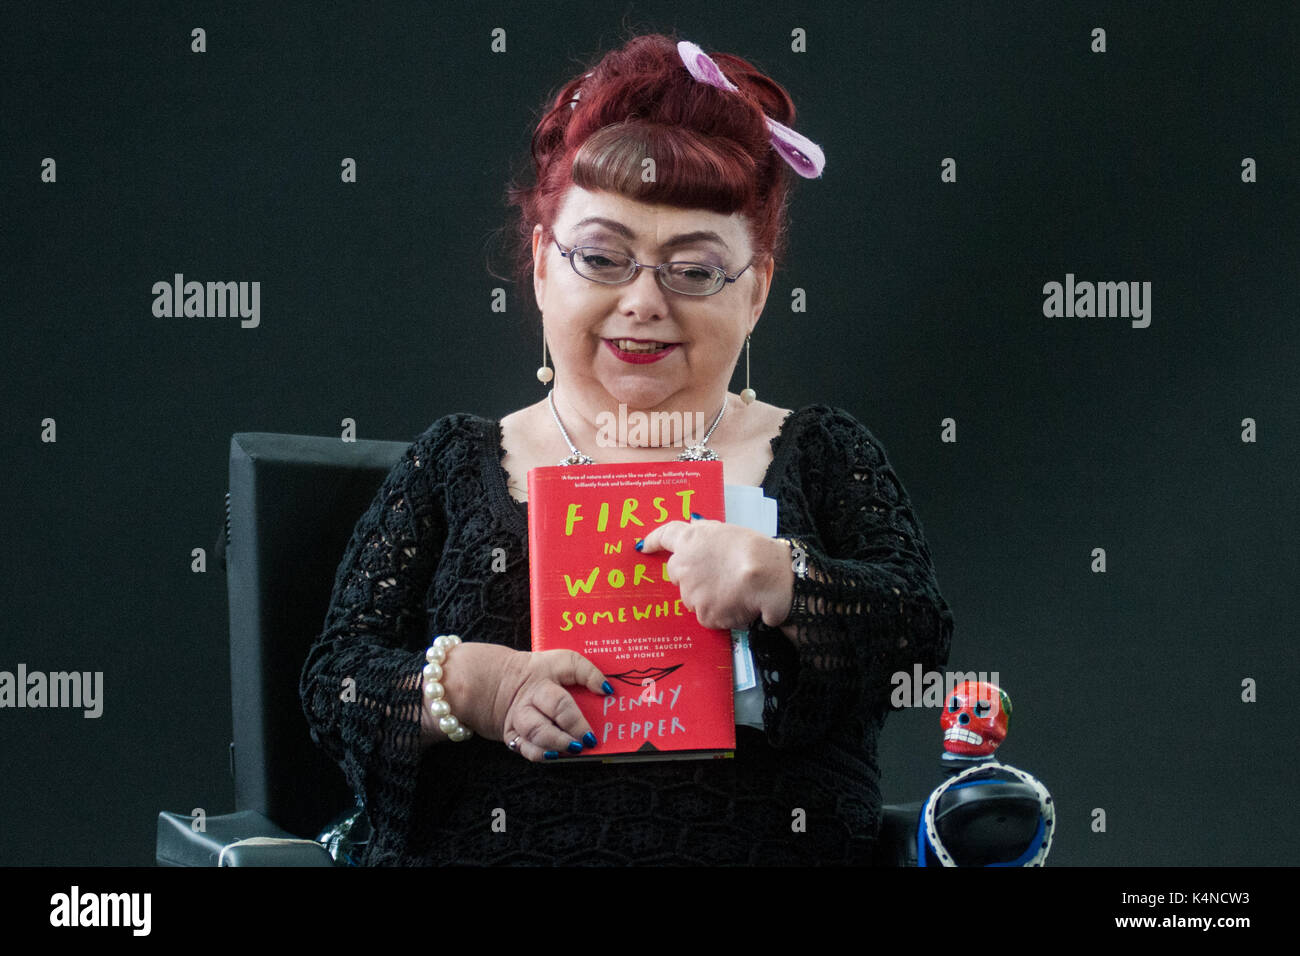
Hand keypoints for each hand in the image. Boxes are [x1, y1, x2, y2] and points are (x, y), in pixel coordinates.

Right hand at [428, 642, 609, 761]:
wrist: (489, 683)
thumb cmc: (534, 676)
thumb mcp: (555, 665)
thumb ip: (582, 674)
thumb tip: (607, 691)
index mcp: (547, 669)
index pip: (572, 665)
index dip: (592, 676)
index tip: (608, 691)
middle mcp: (534, 691)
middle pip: (557, 704)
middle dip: (575, 722)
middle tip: (590, 736)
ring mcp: (521, 714)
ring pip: (539, 729)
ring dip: (559, 741)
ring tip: (576, 748)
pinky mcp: (511, 733)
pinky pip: (525, 747)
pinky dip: (541, 754)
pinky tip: (555, 756)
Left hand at [637, 517, 794, 629]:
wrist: (766, 575)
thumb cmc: (753, 549)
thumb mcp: (726, 530)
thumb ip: (705, 531)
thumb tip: (693, 527)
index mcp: (689, 541)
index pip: (664, 536)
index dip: (653, 541)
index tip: (643, 547)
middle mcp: (682, 567)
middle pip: (678, 574)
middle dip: (692, 576)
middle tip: (718, 575)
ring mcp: (690, 593)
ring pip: (693, 598)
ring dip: (708, 596)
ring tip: (734, 590)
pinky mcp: (702, 615)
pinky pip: (708, 616)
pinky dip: (721, 613)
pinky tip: (737, 604)